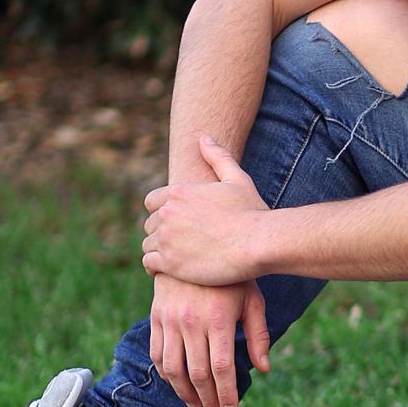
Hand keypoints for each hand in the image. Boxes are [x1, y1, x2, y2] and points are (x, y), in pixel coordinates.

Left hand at [142, 135, 267, 284]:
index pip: (152, 201)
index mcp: (179, 192)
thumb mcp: (237, 179)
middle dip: (162, 231)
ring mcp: (166, 239)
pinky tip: (170, 268)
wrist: (258, 242)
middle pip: (150, 224)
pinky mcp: (169, 263)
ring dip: (159, 249)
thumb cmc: (251, 211)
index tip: (176, 221)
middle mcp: (168, 213)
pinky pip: (149, 263)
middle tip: (180, 241)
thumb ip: (218, 157)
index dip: (163, 211)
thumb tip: (204, 138)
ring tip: (177, 256)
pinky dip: (156, 266)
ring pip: (148, 244)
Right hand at [148, 275, 270, 406]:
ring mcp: (170, 319)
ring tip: (198, 405)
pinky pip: (158, 354)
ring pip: (174, 370)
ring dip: (185, 393)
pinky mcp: (156, 317)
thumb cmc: (231, 275)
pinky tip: (179, 384)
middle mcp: (191, 321)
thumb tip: (264, 368)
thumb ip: (258, 334)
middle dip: (209, 400)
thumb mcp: (252, 299)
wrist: (195, 246)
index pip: (222, 368)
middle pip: (199, 374)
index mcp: (218, 318)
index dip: (226, 394)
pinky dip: (167, 375)